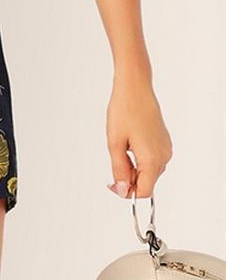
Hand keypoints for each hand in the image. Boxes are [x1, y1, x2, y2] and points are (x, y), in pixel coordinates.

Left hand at [105, 76, 172, 198]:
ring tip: (121, 145)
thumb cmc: (124, 110)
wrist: (135, 87)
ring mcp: (166, 148)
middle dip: (129, 177)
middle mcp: (164, 156)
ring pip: (149, 170)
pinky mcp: (164, 140)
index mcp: (153, 159)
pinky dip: (139, 157)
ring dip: (133, 166)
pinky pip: (152, 158)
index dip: (126, 192)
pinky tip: (130, 141)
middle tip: (114, 159)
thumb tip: (122, 190)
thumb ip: (119, 169)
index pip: (144, 192)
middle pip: (147, 181)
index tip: (112, 184)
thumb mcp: (115, 143)